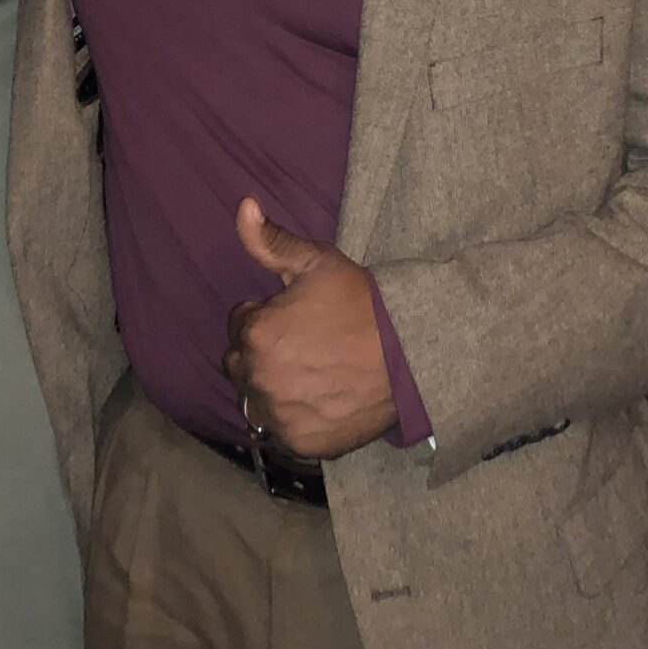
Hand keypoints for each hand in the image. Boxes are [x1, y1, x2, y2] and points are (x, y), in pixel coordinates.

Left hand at [222, 198, 398, 459]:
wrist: (410, 352)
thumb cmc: (362, 303)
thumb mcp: (317, 263)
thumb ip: (270, 240)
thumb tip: (243, 205)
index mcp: (257, 334)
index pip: (238, 326)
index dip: (264, 317)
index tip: (293, 316)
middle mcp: (260, 379)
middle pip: (240, 366)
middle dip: (261, 353)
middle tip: (302, 346)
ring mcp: (281, 416)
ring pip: (255, 400)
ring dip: (270, 388)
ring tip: (308, 374)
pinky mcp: (302, 442)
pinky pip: (280, 431)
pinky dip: (293, 418)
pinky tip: (319, 398)